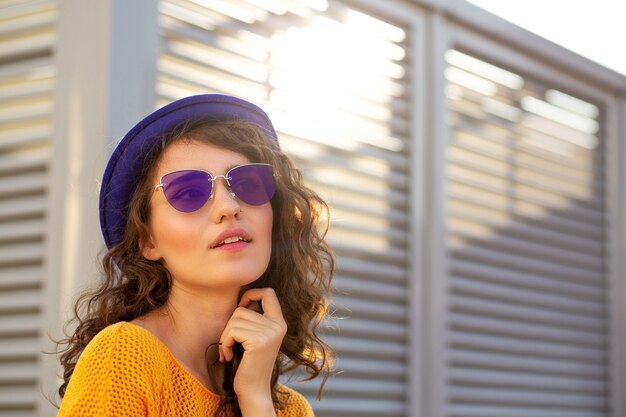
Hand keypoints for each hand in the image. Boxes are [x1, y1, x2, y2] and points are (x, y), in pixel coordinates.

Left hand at [219, 288, 286, 405]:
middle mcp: (278, 325)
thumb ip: (255, 318)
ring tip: (230, 350)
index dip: (251, 294)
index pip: (269, 293)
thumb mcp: (257, 336)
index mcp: (280, 322)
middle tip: (231, 342)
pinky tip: (228, 356)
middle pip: (243, 308)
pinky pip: (232, 331)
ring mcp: (270, 332)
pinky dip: (225, 343)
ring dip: (226, 336)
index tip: (242, 307)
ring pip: (235, 319)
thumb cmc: (249, 363)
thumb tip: (242, 298)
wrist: (253, 390)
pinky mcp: (259, 341)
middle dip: (230, 325)